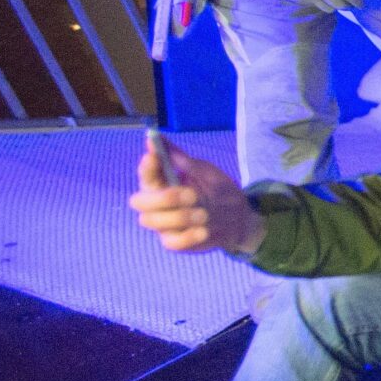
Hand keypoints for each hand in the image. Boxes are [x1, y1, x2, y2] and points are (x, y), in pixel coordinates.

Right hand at [131, 134, 263, 254]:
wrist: (240, 218)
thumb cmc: (218, 191)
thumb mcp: (204, 171)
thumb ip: (181, 158)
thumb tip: (156, 137)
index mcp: (161, 184)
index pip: (145, 175)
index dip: (147, 167)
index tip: (154, 156)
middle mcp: (156, 205)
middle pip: (139, 202)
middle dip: (162, 197)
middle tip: (192, 194)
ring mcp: (164, 225)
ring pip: (152, 221)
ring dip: (178, 216)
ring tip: (205, 213)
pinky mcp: (175, 242)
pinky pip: (171, 243)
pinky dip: (186, 236)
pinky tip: (204, 230)